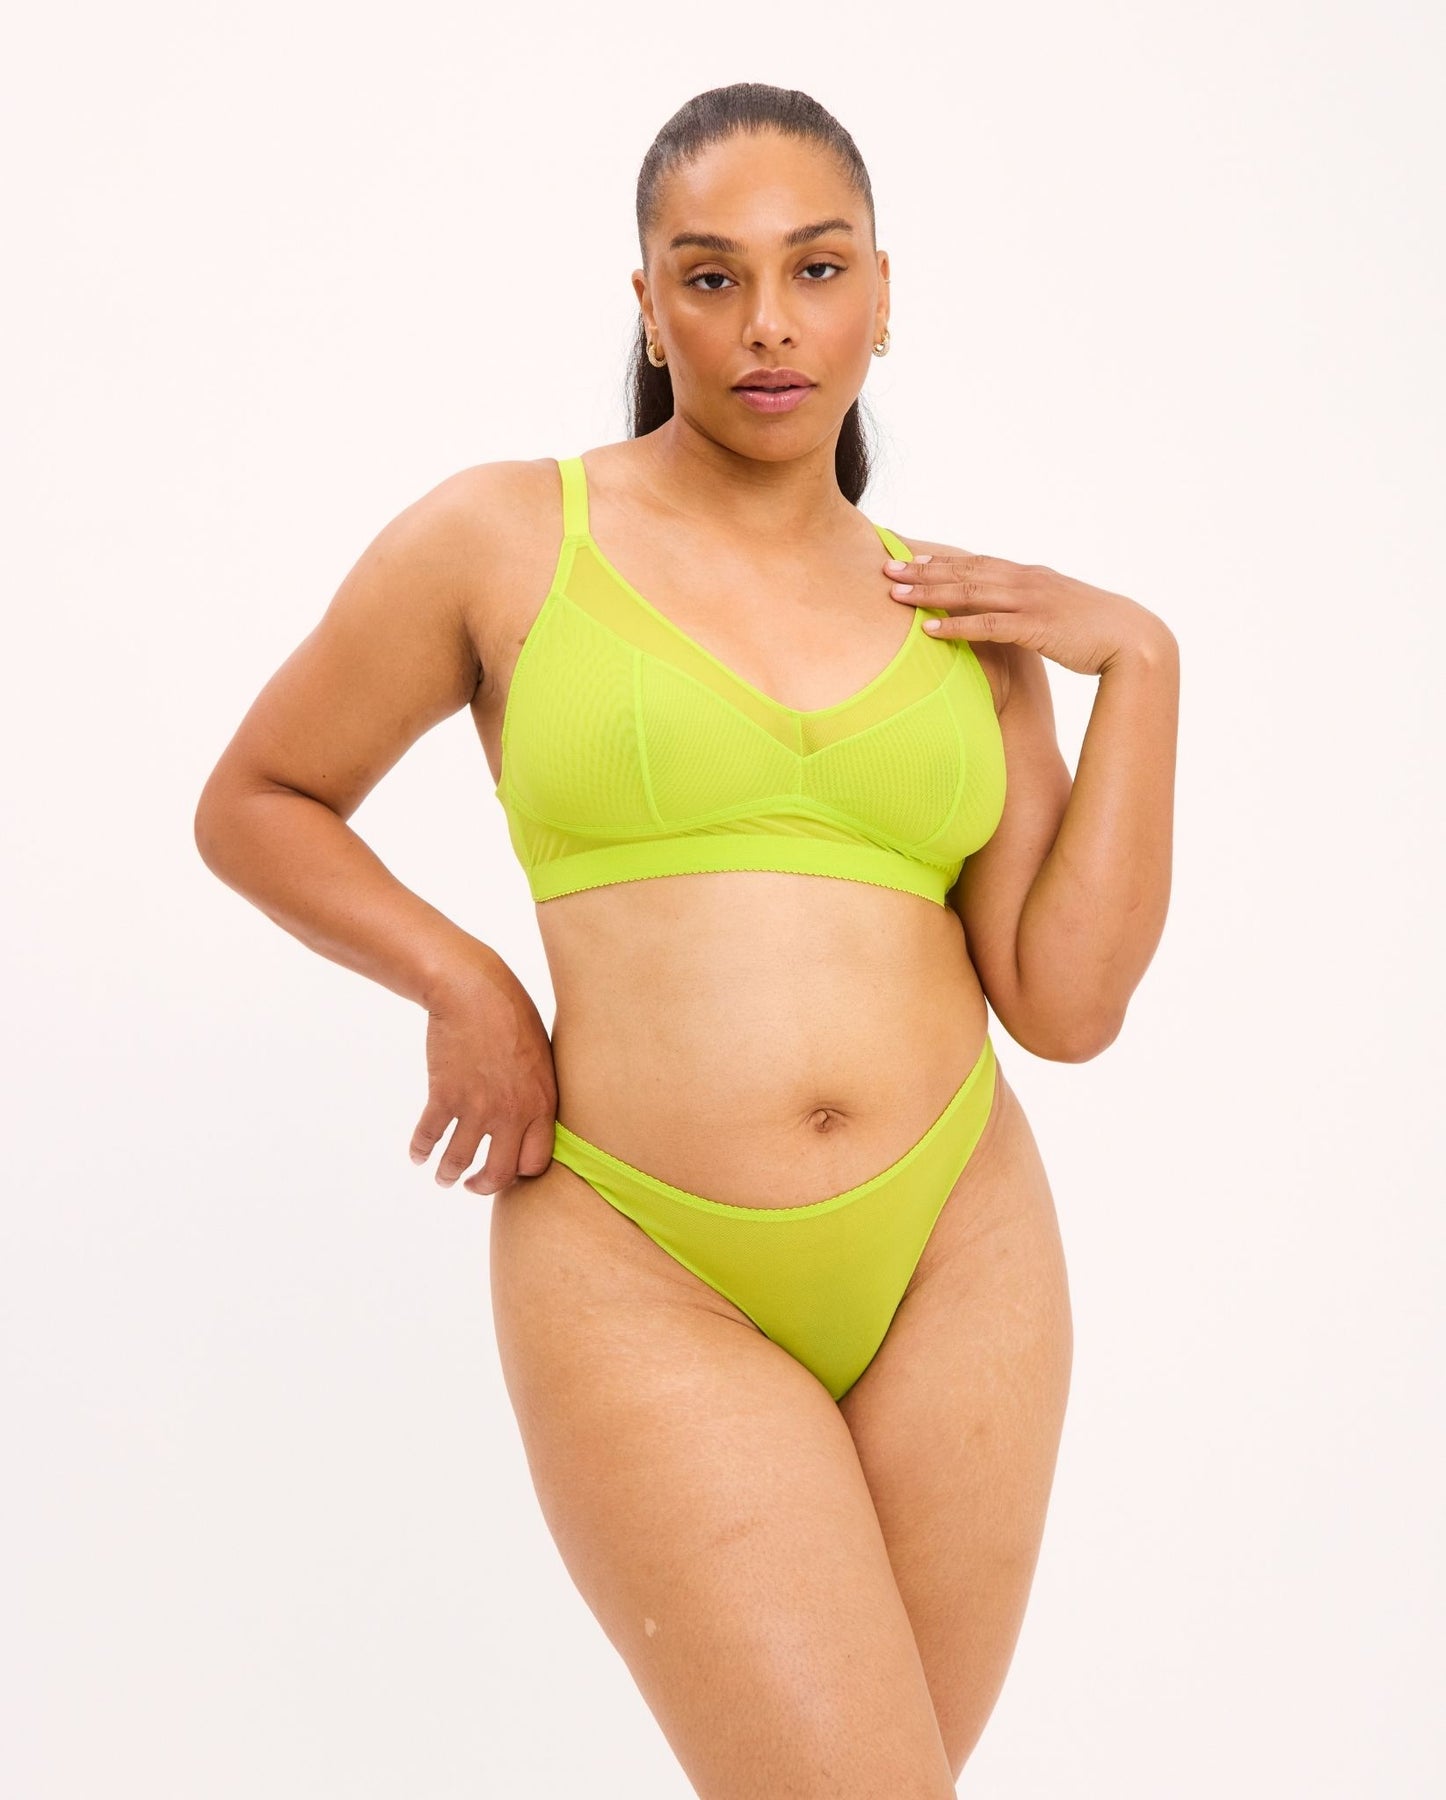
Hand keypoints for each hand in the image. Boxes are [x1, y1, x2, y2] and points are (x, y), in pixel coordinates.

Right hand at [410, 959, 557, 1195]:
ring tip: (442, 1177)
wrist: (473, 990)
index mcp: (541, 1104)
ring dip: (447, 1175)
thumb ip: (538, 1093)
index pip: (536, 1162)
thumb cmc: (513, 1015)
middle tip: (472, 1185)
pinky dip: (420, 1150)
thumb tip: (530, 1120)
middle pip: (499, 1173)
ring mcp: (476, 1107)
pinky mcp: (444, 1096)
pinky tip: (417, 1154)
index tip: (508, 1171)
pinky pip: (429, 1136)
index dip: (521, 1173)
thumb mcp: (542, 1057)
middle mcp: (511, 1114)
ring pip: (459, 1161)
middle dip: (483, 1186)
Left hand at [883, 549, 1171, 676]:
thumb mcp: (1058, 614)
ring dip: (929, 592)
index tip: (910, 558)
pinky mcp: (1035, 626)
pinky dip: (955, 626)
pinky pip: (986, 625)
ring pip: (969, 592)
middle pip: (965, 570)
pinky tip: (928, 630)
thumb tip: (1010, 617)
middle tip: (886, 566)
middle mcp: (1027, 582)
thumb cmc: (1097, 632)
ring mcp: (1031, 601)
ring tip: (894, 593)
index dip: (942, 560)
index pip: (978, 563)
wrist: (1134, 640)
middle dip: (923, 569)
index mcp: (1031, 577)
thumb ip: (1031, 610)